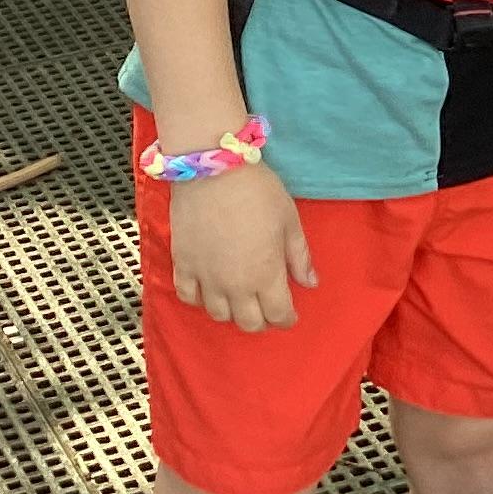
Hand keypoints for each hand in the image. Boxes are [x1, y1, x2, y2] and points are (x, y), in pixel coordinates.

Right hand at [167, 160, 316, 332]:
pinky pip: (187, 297)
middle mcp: (235, 285)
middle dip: (262, 320)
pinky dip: (199, 300)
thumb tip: (310, 284)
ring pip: (218, 315)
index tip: (289, 313)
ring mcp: (205, 277)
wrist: (211, 170)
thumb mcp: (289, 221)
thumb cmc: (257, 191)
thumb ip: (299, 257)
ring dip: (232, 312)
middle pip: (249, 323)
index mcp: (265, 276)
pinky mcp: (182, 264)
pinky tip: (208, 289)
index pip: (278, 315)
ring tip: (239, 298)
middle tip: (266, 307)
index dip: (287, 318)